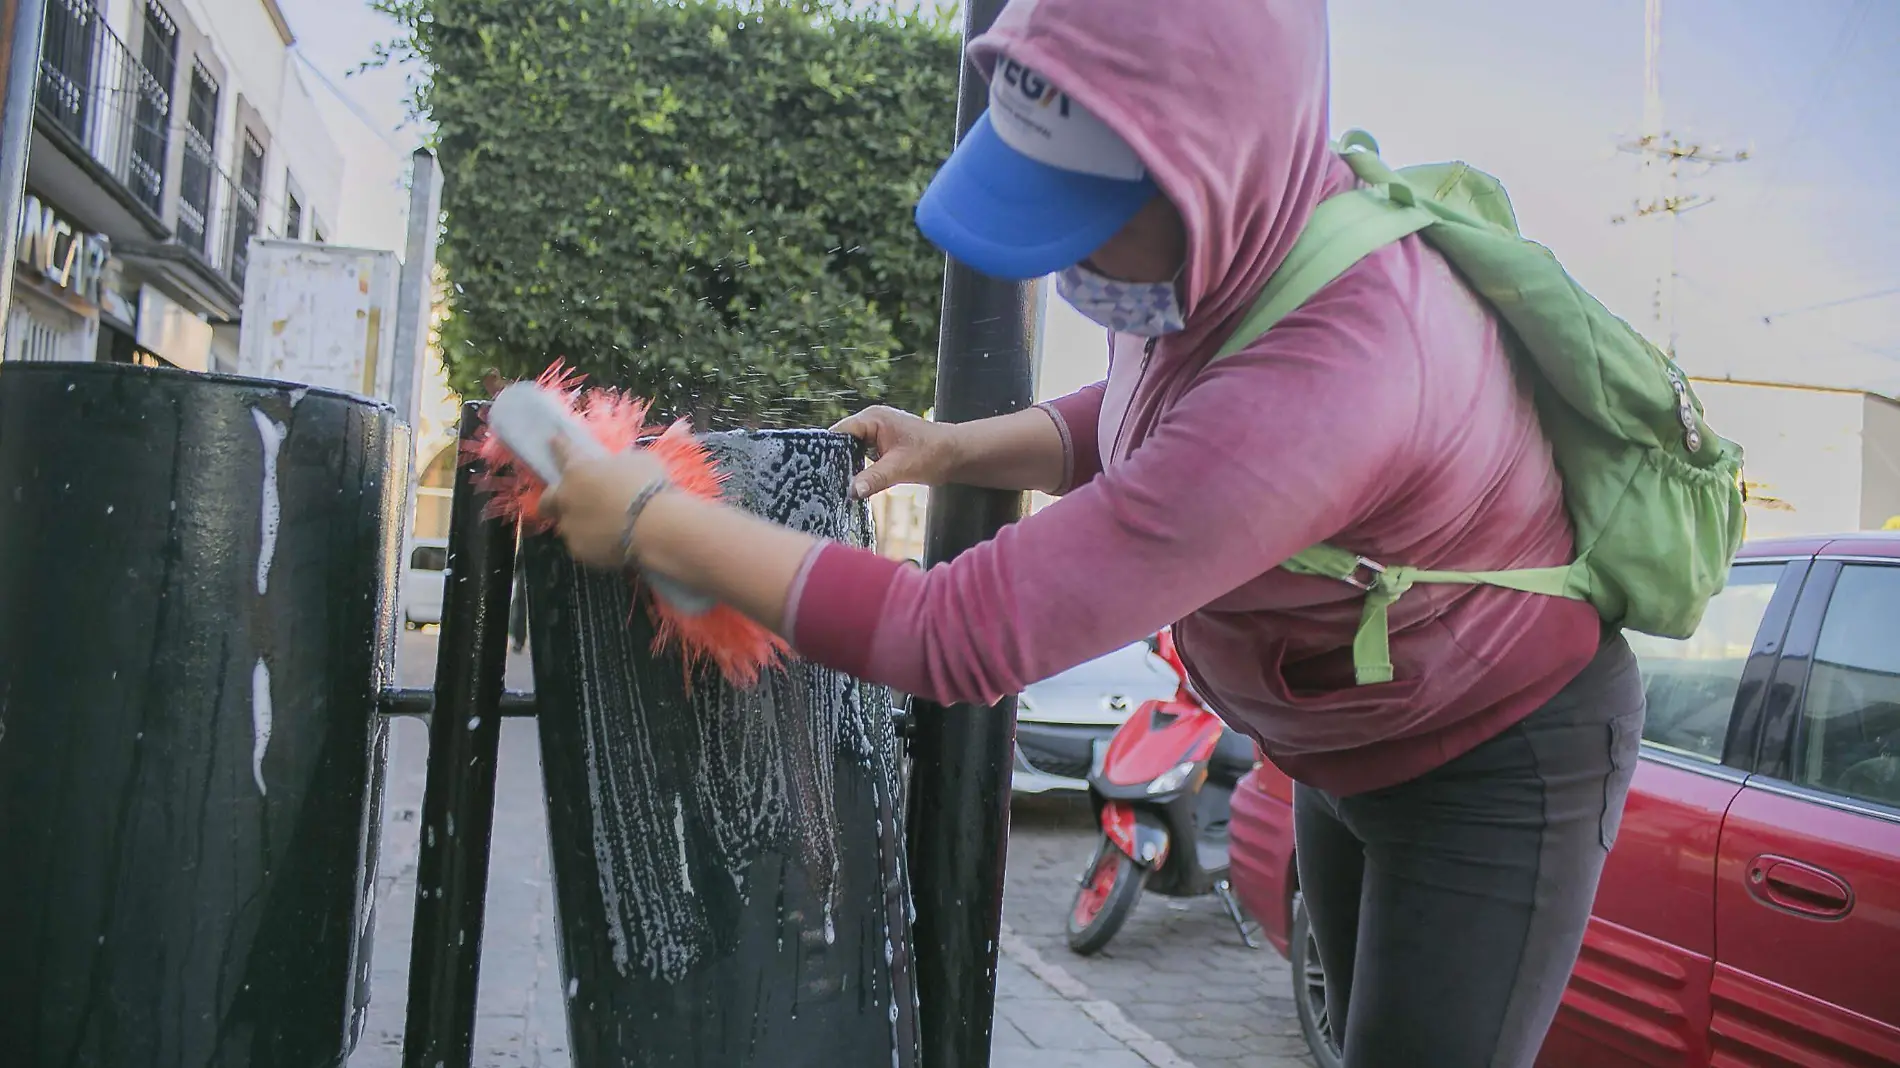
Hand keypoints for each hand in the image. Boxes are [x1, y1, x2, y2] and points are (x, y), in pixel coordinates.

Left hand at [539, 437, 669, 570]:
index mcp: (579, 469)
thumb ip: (621, 464)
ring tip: (602, 527)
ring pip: (567, 524)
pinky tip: (611, 543)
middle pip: (547, 499)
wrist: (655, 526)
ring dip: (579, 523)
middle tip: (570, 502)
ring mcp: (570, 526)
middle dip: (553, 500)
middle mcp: (566, 497)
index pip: (564, 452)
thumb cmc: (648, 486)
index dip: (559, 446)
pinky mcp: (578, 551)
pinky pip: (583, 544)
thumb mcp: (639, 461)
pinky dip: (593, 543)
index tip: (553, 440)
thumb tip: (620, 467)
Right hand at [831, 405, 961, 498]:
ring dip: (845, 467)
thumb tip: (850, 492)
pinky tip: (849, 486)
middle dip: (834, 461)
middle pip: (842, 442)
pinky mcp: (881, 447)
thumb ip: (874, 479)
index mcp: (873, 418)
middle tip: (822, 483)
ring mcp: (876, 434)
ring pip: (850, 451)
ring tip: (831, 486)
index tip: (816, 470)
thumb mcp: (900, 468)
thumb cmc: (932, 454)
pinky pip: (861, 457)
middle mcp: (871, 422)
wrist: (956, 456)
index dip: (827, 450)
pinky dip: (857, 470)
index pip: (840, 432)